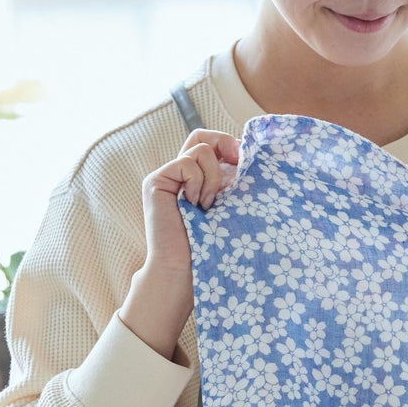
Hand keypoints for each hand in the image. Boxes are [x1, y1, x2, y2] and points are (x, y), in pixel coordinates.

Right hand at [121, 129, 240, 358]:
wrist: (186, 271)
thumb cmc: (214, 247)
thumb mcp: (232, 207)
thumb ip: (235, 181)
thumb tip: (251, 154)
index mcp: (198, 179)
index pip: (212, 144)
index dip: (230, 145)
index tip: (247, 161)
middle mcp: (180, 175)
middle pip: (201, 135)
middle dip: (224, 144)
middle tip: (238, 162)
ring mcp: (166, 176)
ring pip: (199, 149)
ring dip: (213, 176)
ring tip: (209, 205)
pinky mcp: (156, 181)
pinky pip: (186, 162)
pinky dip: (198, 182)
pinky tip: (196, 205)